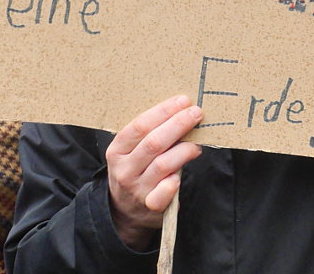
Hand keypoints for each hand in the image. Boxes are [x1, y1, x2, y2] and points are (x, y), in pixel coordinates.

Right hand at [105, 95, 202, 250]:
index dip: (163, 111)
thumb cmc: (134, 171)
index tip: (183, 101)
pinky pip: (163, 194)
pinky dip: (173, 183)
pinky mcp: (150, 206)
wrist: (124, 211)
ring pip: (163, 164)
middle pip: (153, 142)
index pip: (140, 125)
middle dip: (178, 124)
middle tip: (196, 114)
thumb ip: (148, 135)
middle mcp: (125, 169)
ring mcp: (137, 189)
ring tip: (196, 144)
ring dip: (184, 150)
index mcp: (117, 150)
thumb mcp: (130, 151)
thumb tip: (179, 111)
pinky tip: (180, 175)